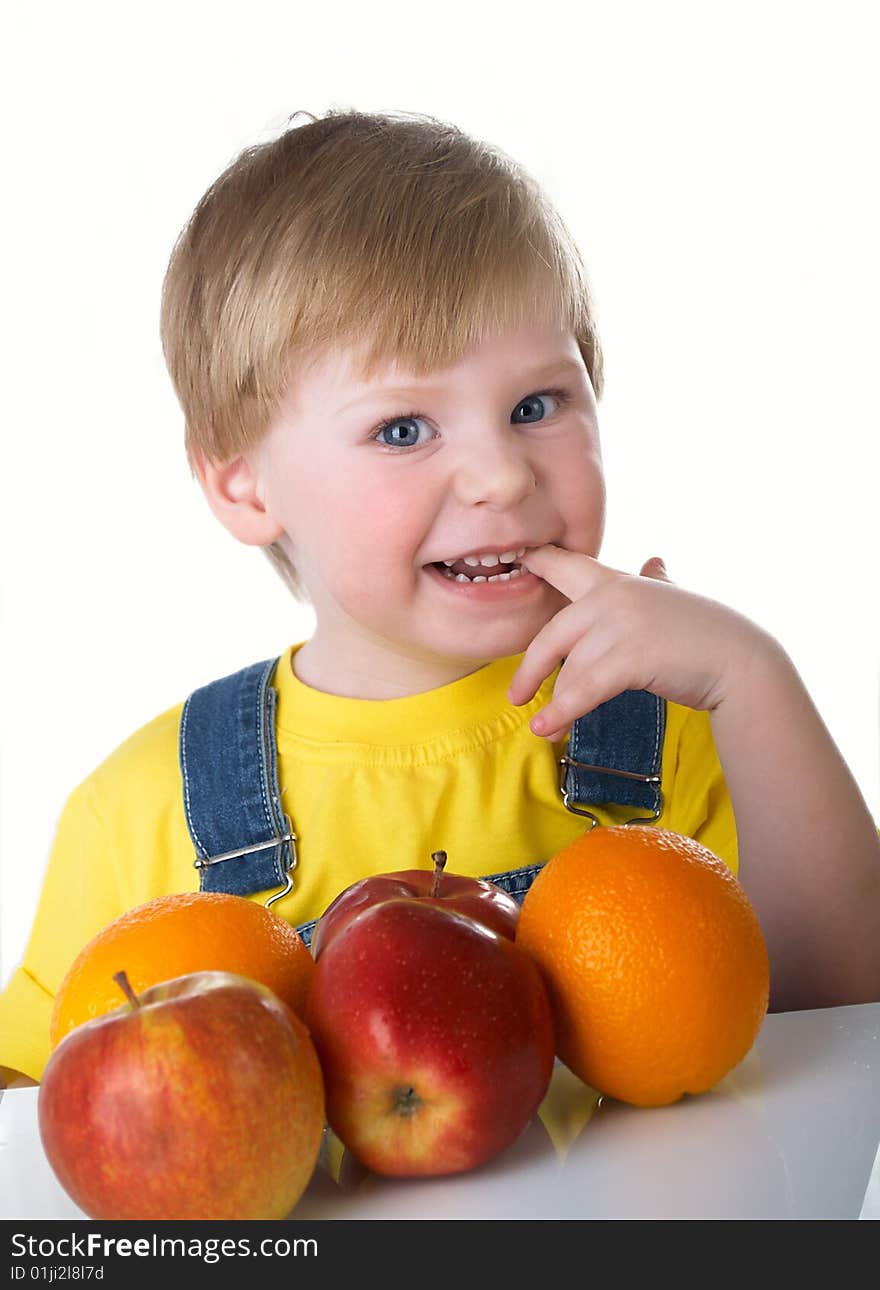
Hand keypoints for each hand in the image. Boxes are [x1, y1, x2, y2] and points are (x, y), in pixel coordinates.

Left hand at [507, 545, 768, 739]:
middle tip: (516, 695)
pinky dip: (562, 713)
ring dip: (553, 705)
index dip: (541, 562)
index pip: (570, 566)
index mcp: (619, 582)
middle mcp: (614, 597)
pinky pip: (583, 689)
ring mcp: (620, 624)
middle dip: (531, 669)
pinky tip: (546, 729)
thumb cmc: (708, 635)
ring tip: (543, 729)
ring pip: (568, 669)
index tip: (520, 558)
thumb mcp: (674, 599)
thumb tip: (655, 561)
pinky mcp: (629, 657)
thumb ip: (657, 582)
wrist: (741, 662)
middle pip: (552, 633)